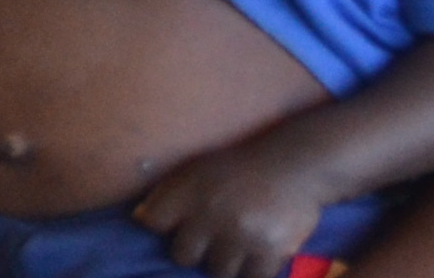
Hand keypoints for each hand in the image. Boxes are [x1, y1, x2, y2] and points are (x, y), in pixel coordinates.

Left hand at [133, 136, 342, 277]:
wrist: (294, 165)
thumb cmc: (240, 167)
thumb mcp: (198, 169)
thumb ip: (168, 194)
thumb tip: (139, 218)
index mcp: (189, 189)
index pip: (154, 222)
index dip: (163, 227)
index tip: (177, 226)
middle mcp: (211, 214)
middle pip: (183, 256)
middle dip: (194, 252)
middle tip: (210, 243)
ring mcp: (241, 235)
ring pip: (218, 273)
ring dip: (225, 265)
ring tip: (235, 250)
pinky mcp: (271, 252)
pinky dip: (252, 273)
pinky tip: (255, 258)